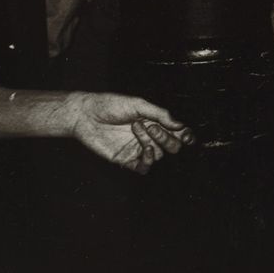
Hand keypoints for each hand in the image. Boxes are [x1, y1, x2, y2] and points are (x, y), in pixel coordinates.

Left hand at [67, 92, 193, 173]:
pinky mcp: (126, 159)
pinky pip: (143, 168)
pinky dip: (147, 162)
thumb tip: (180, 125)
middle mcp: (150, 137)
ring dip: (151, 143)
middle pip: (172, 147)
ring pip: (158, 156)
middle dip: (167, 139)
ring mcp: (138, 149)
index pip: (178, 133)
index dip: (186, 136)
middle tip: (152, 127)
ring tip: (136, 129)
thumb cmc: (112, 105)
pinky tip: (144, 150)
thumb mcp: (138, 104)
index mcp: (156, 122)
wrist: (86, 115)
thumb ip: (160, 114)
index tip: (187, 136)